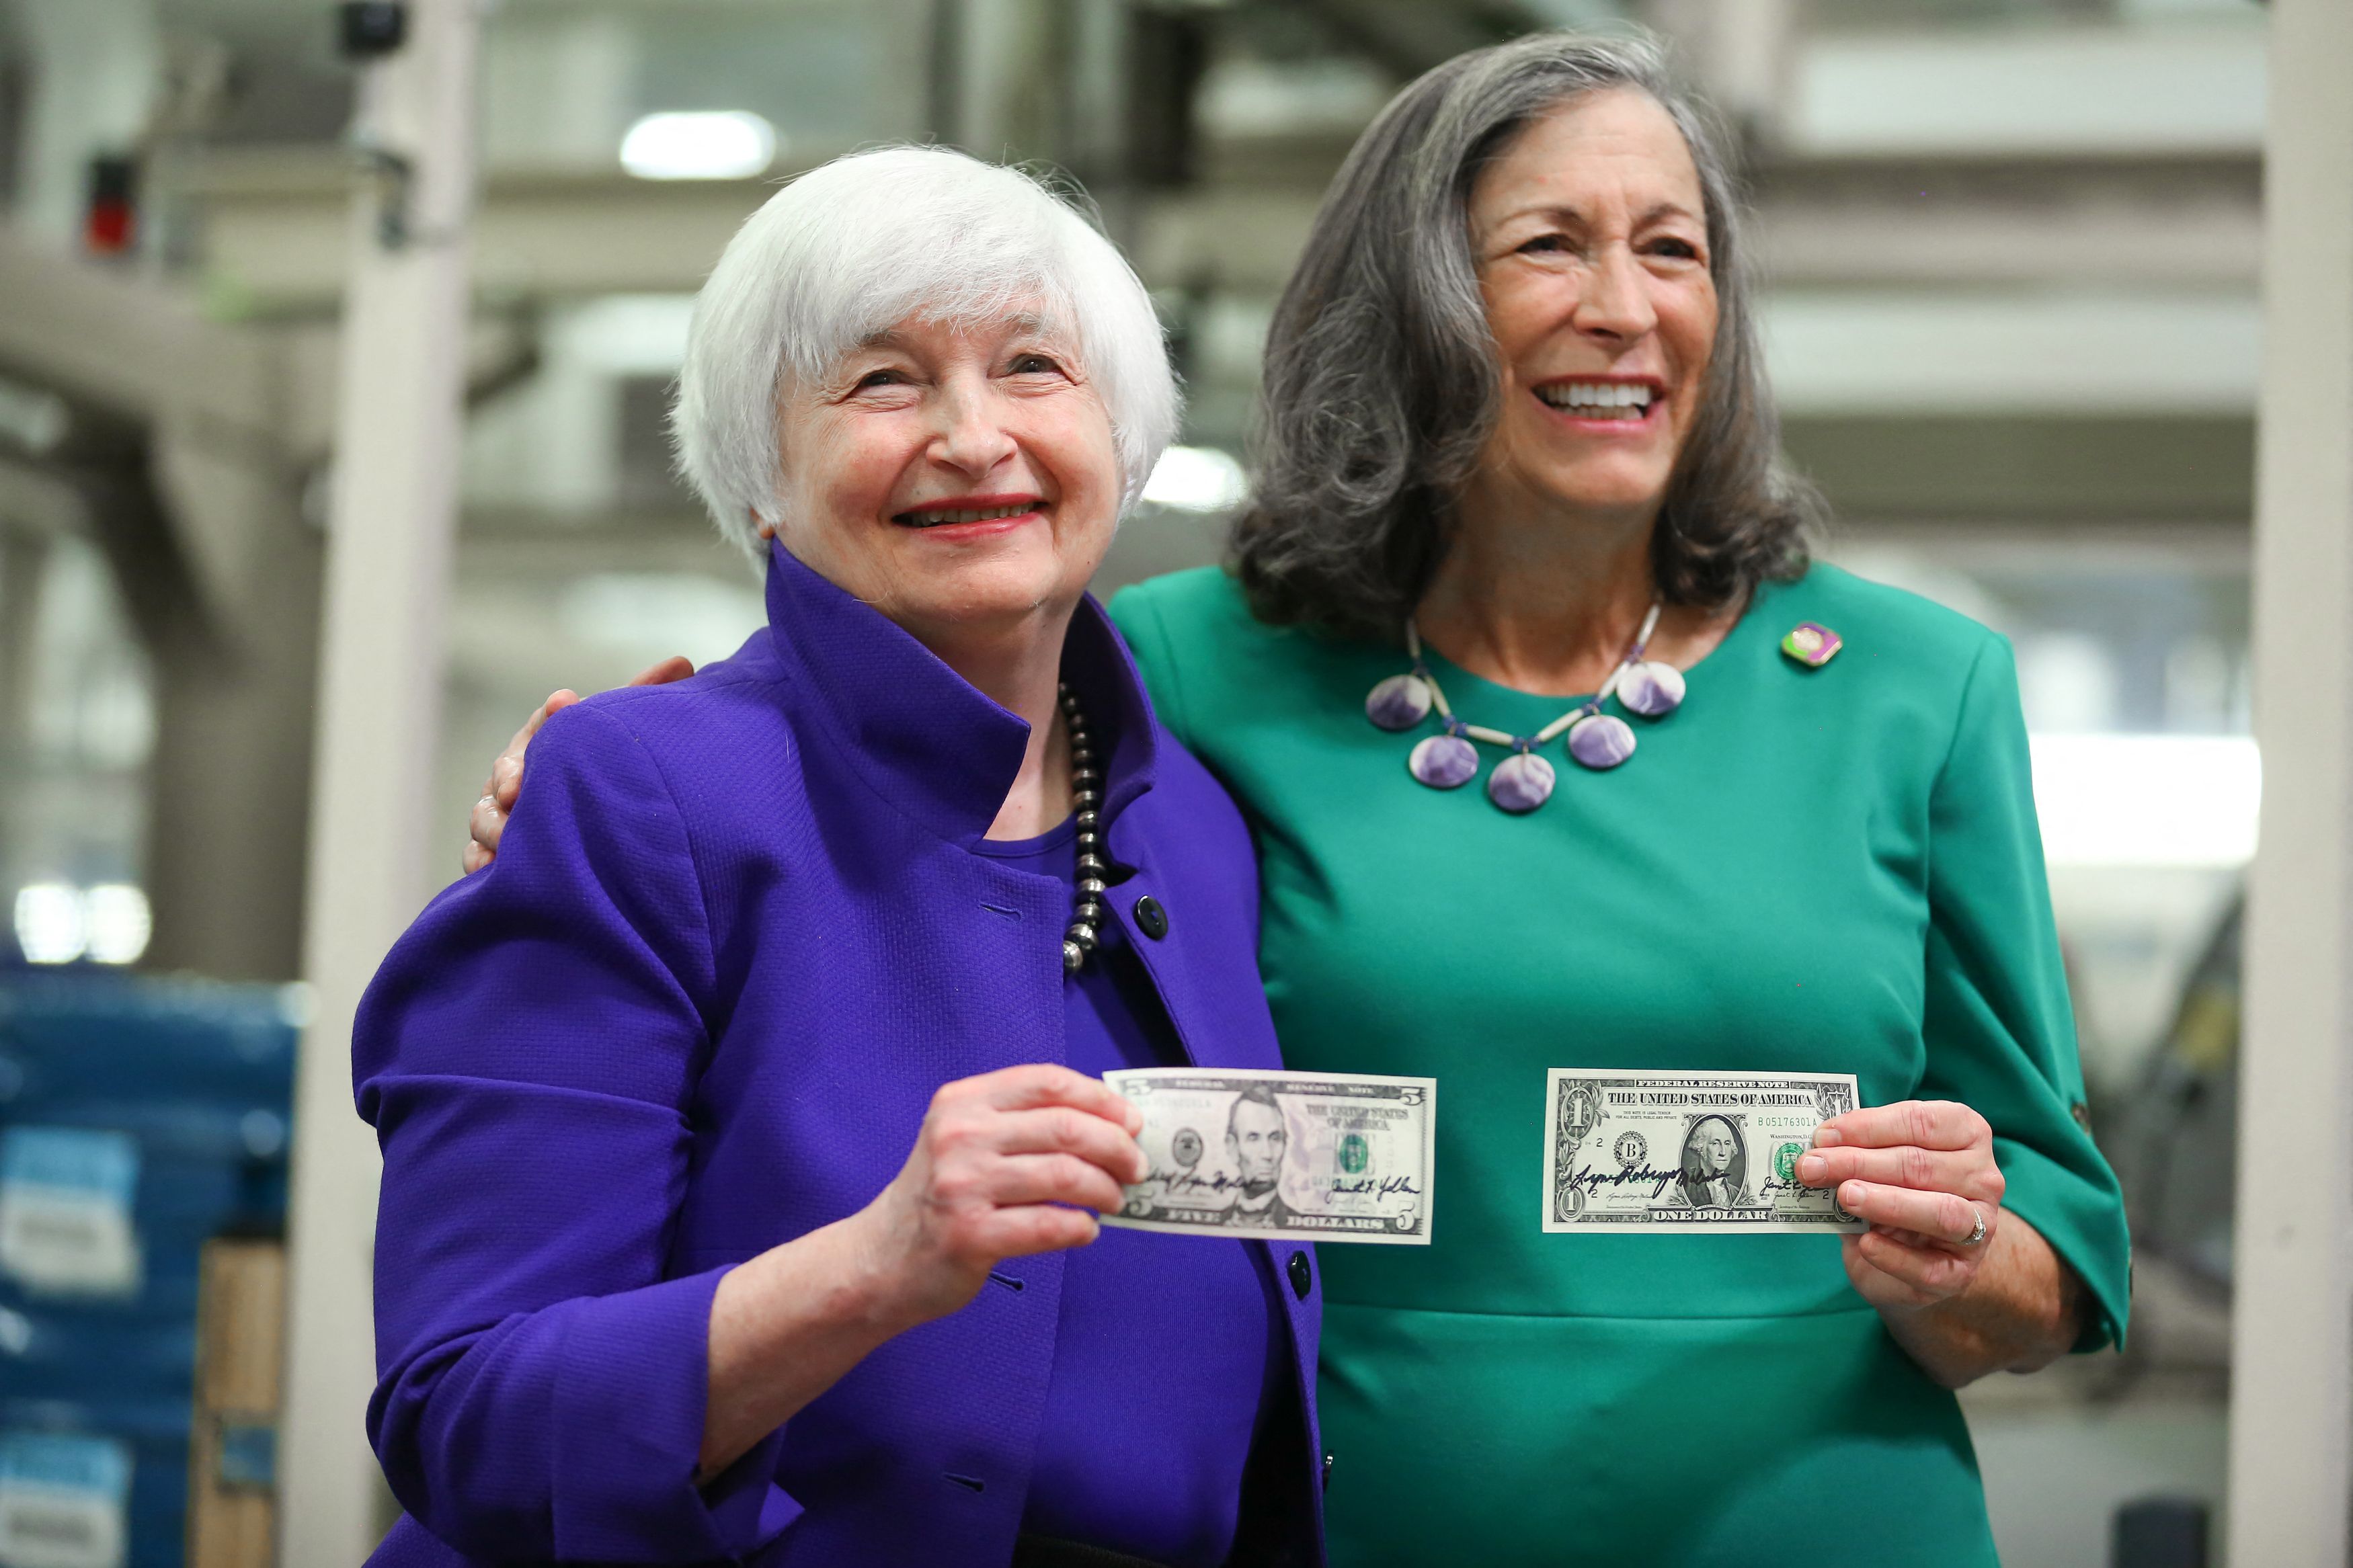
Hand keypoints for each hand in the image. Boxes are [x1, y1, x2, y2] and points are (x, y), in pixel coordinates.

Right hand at [461, 656, 694, 872]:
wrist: (582, 823)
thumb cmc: (597, 767)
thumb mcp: (617, 733)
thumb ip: (643, 698)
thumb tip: (682, 662)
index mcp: (545, 738)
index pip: (544, 721)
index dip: (552, 714)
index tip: (564, 704)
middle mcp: (517, 771)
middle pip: (506, 769)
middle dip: (511, 775)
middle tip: (517, 788)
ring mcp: (499, 810)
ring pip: (485, 813)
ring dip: (494, 823)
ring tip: (508, 834)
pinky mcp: (491, 848)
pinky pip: (477, 854)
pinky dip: (482, 860)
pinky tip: (491, 866)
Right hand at [856, 1064, 1147, 1326]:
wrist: (881, 1259)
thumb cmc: (938, 1196)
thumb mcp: (962, 1139)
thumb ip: (1020, 1122)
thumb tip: (1110, 1122)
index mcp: (963, 1102)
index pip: (1048, 1082)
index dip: (1101, 1099)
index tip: (1132, 1122)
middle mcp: (960, 1136)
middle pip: (1066, 1127)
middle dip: (1117, 1147)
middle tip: (1136, 1167)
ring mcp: (963, 1186)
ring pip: (1065, 1175)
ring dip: (1106, 1190)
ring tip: (1115, 1200)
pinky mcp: (970, 1236)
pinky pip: (1049, 1226)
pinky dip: (1080, 1229)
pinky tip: (1086, 1231)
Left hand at [1795, 1100, 2005, 1310]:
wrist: (1915, 1260)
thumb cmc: (1896, 1193)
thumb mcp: (1880, 1164)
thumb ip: (1859, 1150)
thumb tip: (1819, 1146)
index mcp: (1966, 1135)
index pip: (1921, 1122)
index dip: (1869, 1126)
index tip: (1823, 1135)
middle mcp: (1983, 1178)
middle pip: (1920, 1165)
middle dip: (1859, 1163)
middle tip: (1811, 1166)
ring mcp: (1979, 1228)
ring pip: (1939, 1211)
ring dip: (1886, 1202)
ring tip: (1844, 1195)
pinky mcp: (1960, 1273)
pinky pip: (1929, 1266)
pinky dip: (1893, 1254)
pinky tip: (1864, 1243)